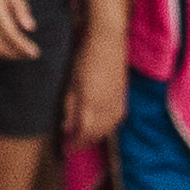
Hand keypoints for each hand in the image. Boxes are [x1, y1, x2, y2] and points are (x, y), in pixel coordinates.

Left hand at [63, 28, 125, 145]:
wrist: (108, 39)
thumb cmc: (85, 58)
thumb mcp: (72, 83)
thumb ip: (71, 107)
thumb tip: (67, 127)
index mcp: (91, 102)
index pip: (83, 132)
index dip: (74, 143)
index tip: (65, 149)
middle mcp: (107, 105)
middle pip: (97, 133)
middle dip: (84, 142)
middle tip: (73, 145)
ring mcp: (118, 100)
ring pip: (109, 128)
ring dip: (97, 136)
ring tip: (86, 137)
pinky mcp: (124, 95)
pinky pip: (117, 119)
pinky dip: (108, 127)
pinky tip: (102, 126)